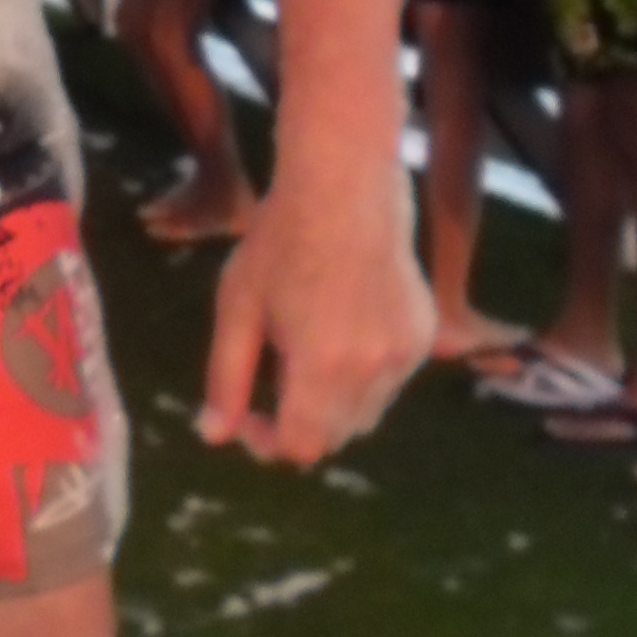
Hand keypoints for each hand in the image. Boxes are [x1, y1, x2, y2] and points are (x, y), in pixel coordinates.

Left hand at [199, 162, 432, 467]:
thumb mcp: (238, 309)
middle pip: (334, 437)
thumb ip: (226, 379)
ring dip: (331, 404)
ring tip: (305, 347)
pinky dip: (363, 378)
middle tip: (270, 380)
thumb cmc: (280, 243)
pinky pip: (388, 383)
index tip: (247, 415)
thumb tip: (213, 435)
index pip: (300, 447)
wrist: (346, 190)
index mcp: (321, 366)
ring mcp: (405, 356)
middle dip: (297, 424)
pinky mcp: (423, 340)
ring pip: (365, 414)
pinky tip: (341, 331)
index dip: (267, 442)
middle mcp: (372, 370)